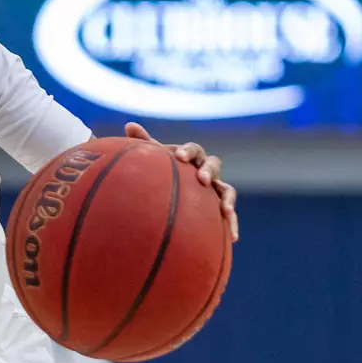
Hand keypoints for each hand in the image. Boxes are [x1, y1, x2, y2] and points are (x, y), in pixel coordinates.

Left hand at [124, 123, 237, 241]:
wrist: (174, 191)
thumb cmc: (162, 172)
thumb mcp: (154, 159)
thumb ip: (144, 143)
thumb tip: (129, 124)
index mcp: (192, 157)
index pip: (193, 149)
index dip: (188, 151)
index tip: (178, 156)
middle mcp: (207, 170)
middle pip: (214, 164)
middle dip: (209, 170)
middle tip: (202, 179)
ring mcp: (216, 189)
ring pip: (228, 190)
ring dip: (228, 199)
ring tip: (226, 210)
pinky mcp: (219, 207)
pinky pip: (229, 215)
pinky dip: (232, 223)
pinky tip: (232, 237)